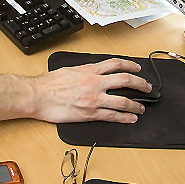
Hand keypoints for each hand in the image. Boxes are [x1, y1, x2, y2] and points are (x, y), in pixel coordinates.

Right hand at [29, 58, 151, 123]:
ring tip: (142, 108)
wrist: (37, 95)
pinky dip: (124, 118)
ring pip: (123, 100)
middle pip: (125, 80)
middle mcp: (95, 83)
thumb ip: (85, 70)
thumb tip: (94, 70)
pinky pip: (112, 116)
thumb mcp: (70, 69)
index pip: (116, 64)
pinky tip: (131, 119)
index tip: (137, 67)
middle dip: (140, 83)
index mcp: (90, 70)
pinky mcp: (90, 113)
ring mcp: (94, 99)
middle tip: (147, 88)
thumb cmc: (49, 83)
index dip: (130, 64)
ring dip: (135, 105)